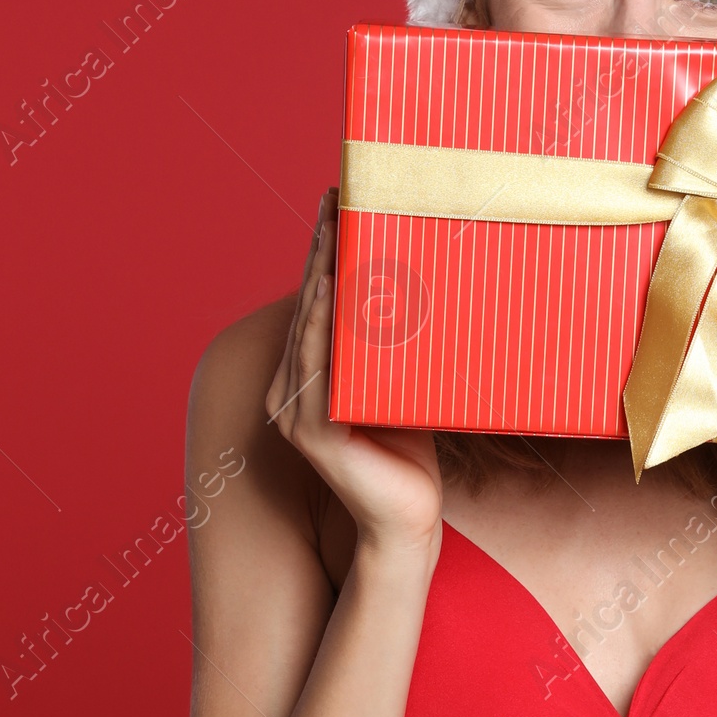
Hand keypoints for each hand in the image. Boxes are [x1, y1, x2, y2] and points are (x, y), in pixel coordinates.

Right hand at [266, 189, 442, 551]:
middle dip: (321, 247)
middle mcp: (293, 389)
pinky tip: (329, 290)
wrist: (411, 521)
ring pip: (310, 328)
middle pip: (309, 304)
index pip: (318, 302)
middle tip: (335, 195)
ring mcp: (297, 410)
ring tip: (333, 229)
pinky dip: (323, 326)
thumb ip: (395, 345)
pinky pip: (317, 366)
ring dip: (320, 274)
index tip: (340, 200)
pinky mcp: (313, 431)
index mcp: (310, 375)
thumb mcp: (403, 385)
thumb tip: (424, 287)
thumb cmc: (411, 454)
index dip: (325, 250)